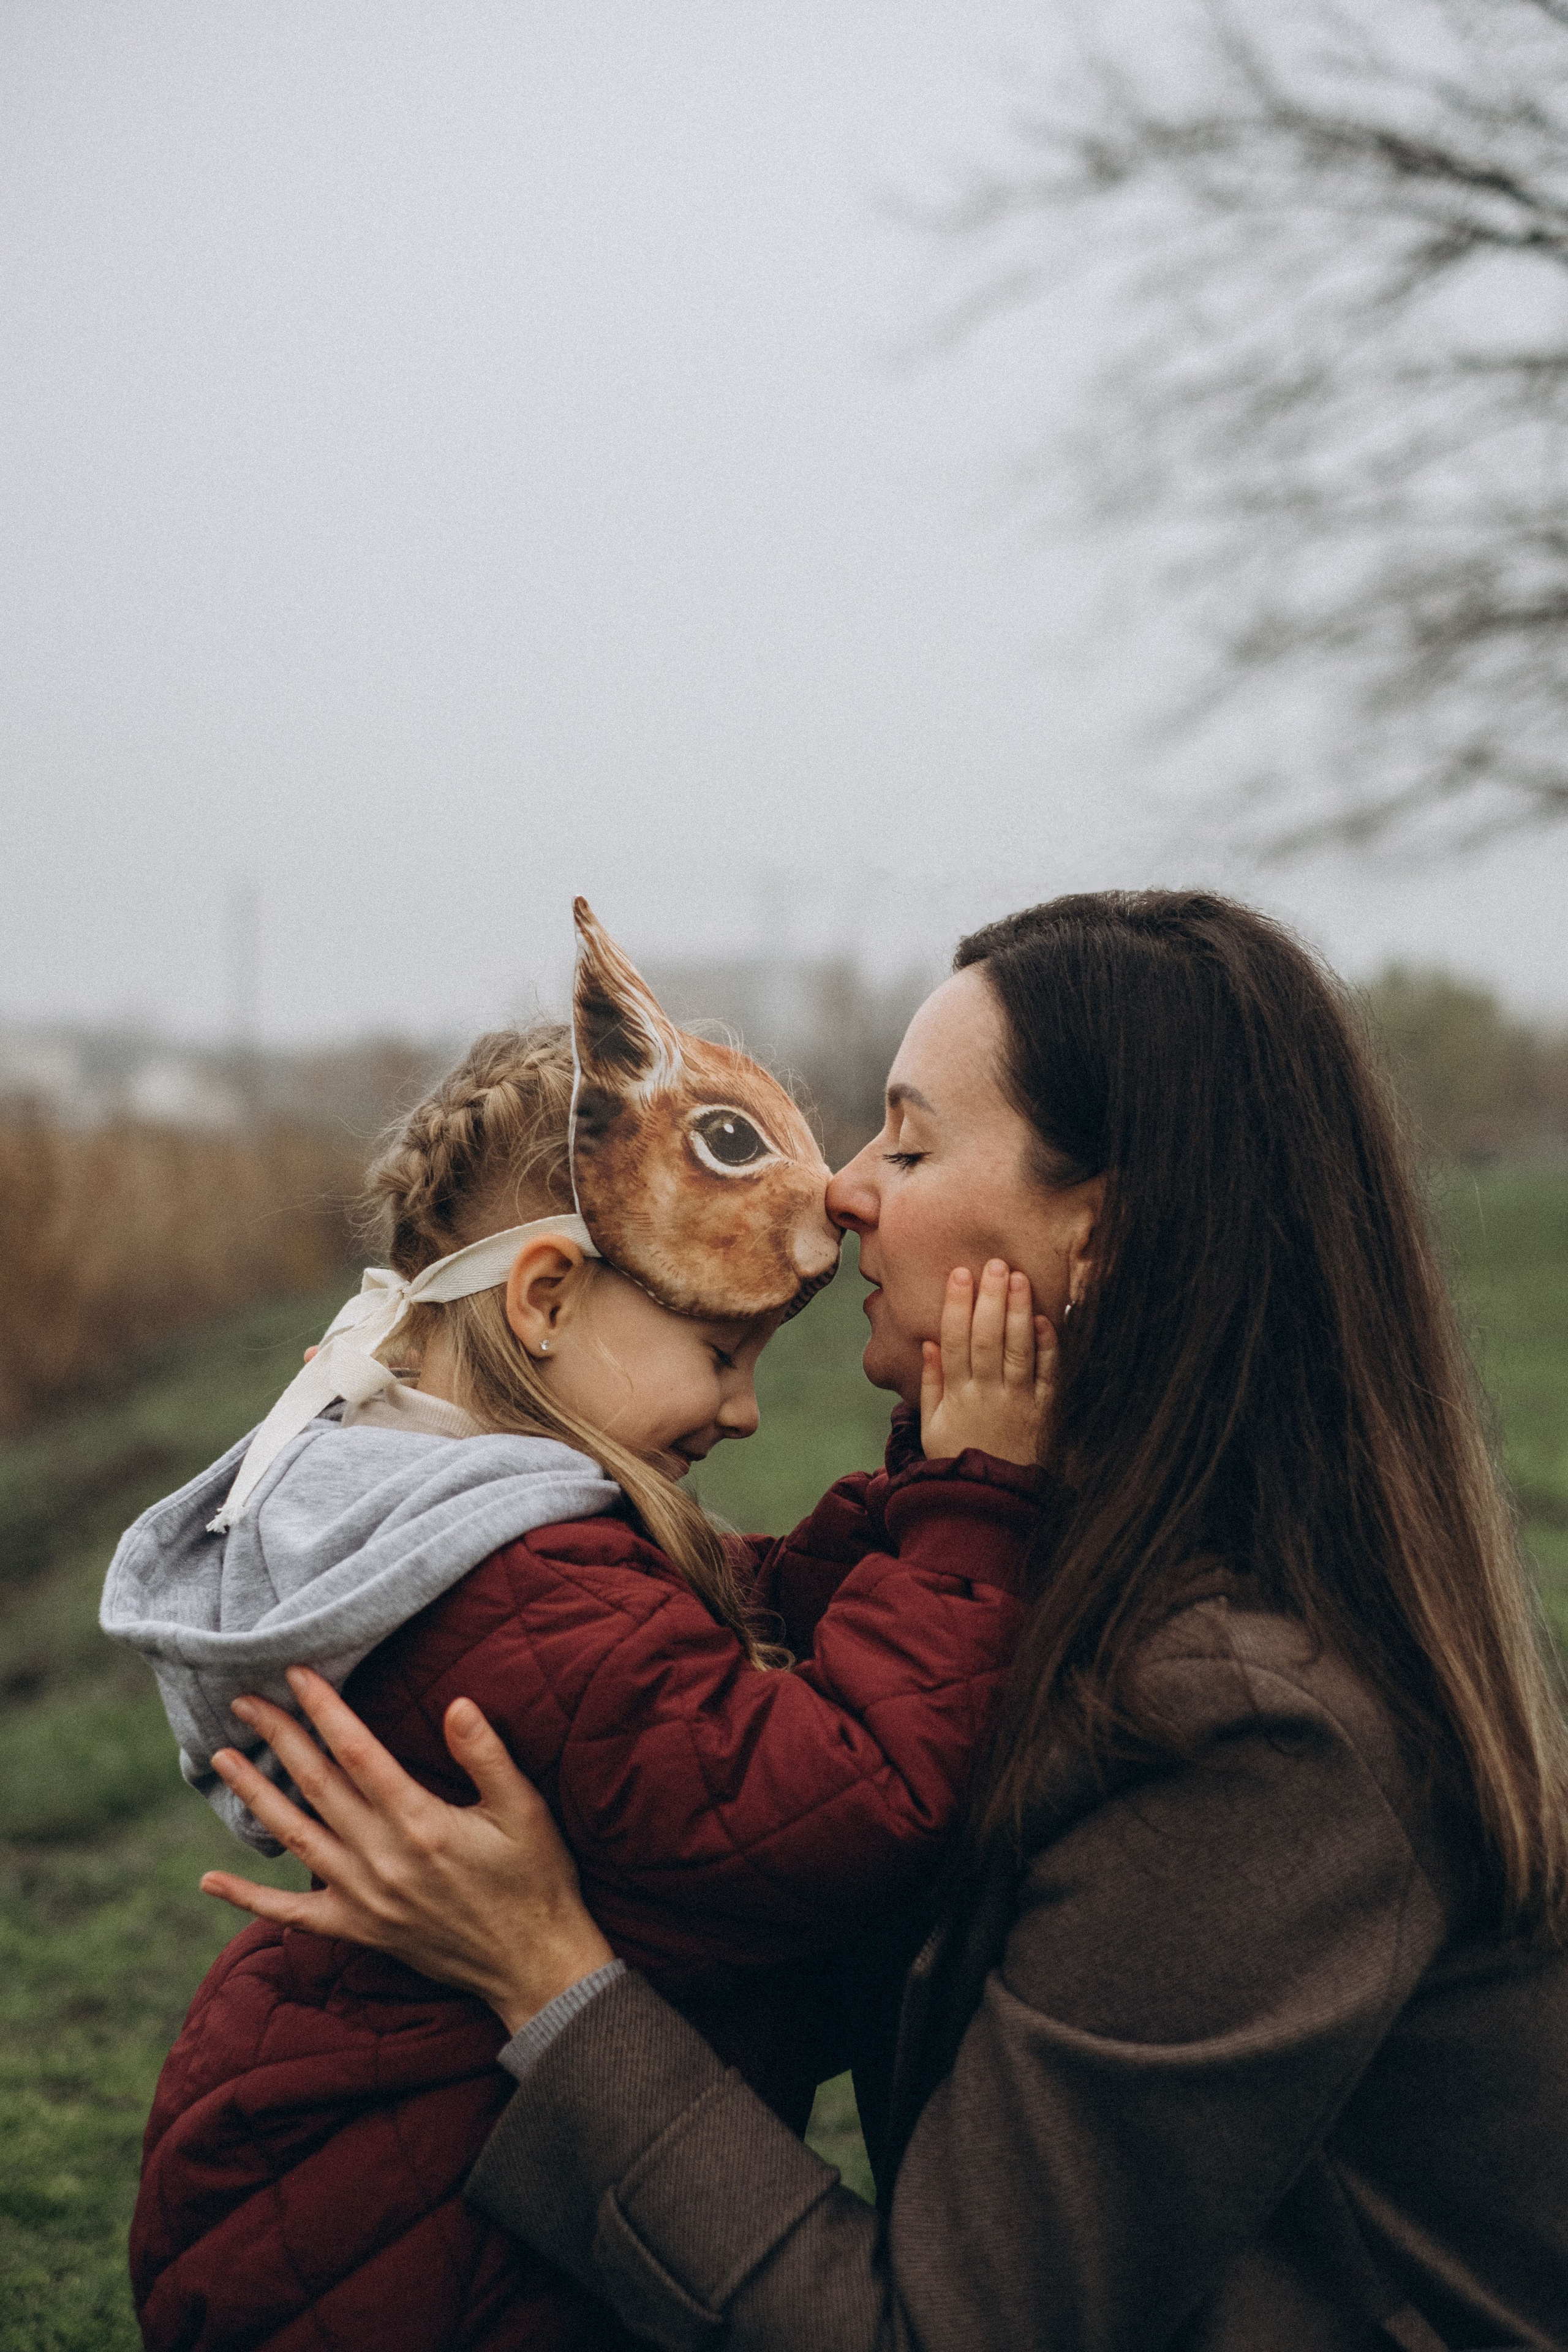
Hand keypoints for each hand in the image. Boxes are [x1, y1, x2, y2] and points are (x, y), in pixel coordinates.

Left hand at [199, 1667, 613, 2035]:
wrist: (534, 1963)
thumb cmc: (535, 1877)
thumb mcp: (525, 1809)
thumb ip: (486, 1755)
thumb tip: (456, 1704)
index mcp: (421, 1822)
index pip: (358, 1751)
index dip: (324, 1709)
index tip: (296, 1674)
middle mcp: (383, 1859)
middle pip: (316, 1785)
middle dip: (279, 1737)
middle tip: (244, 1701)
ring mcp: (365, 1898)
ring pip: (295, 1836)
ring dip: (255, 1795)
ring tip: (222, 1758)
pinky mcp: (359, 1929)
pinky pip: (291, 1915)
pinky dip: (248, 1899)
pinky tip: (210, 1879)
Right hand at [919, 1260, 1053, 1467]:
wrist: (992, 1502)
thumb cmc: (957, 1457)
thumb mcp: (931, 1425)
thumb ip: (931, 1383)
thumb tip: (928, 1343)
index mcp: (955, 1395)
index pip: (954, 1340)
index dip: (957, 1305)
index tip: (960, 1273)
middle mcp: (986, 1394)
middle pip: (986, 1338)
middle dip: (990, 1299)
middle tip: (994, 1264)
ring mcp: (1017, 1401)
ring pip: (1018, 1349)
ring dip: (1018, 1312)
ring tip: (1018, 1278)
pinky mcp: (1044, 1411)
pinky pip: (1047, 1374)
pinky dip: (1047, 1346)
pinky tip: (1044, 1318)